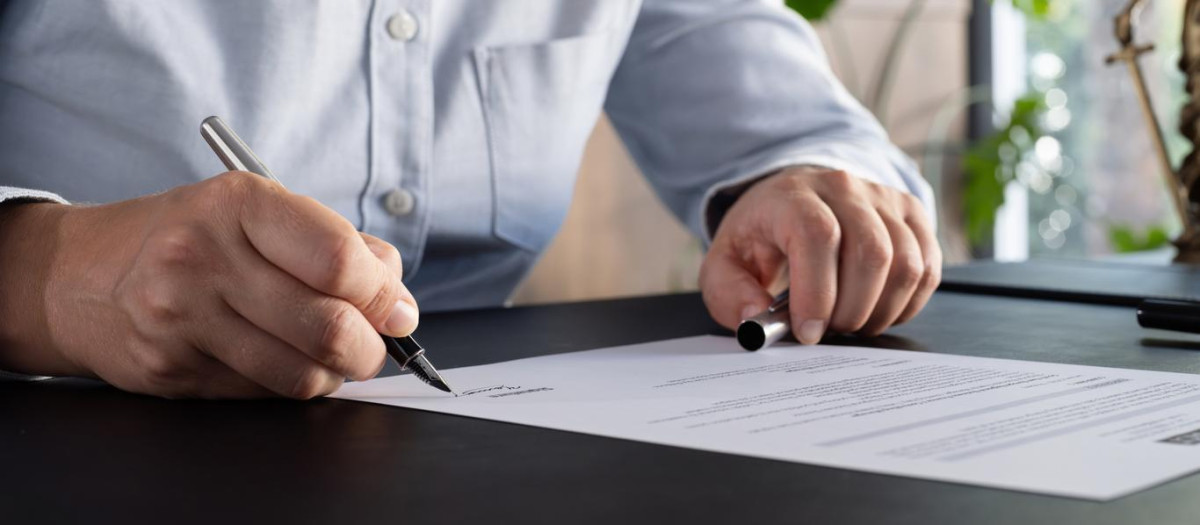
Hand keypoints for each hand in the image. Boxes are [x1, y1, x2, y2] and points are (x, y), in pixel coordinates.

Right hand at [0, 172, 417, 398]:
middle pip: (328, 327)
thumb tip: (398, 300)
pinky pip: (265, 393)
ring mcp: (181, 318)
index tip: (398, 309)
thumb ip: (337, 244)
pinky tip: (284, 360)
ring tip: (334, 356)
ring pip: (302, 374)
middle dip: (372, 347)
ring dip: (336, 373)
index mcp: (237, 203)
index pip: (339, 260)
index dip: (384, 294)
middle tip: (376, 344)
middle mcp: (202, 258)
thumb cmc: (189, 236)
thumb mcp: (256, 210)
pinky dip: (293, 383)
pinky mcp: (171, 369)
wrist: (78, 275)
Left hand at [699, 166, 940, 343]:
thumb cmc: (762, 235)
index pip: (818, 237)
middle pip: (871, 253)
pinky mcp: (912, 214)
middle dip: (851, 309)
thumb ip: (729, 294)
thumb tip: (754, 320)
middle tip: (829, 330)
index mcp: (792, 195)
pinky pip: (928, 267)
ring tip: (850, 321)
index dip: (817, 293)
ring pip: (906, 263)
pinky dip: (907, 303)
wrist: (794, 199)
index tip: (808, 331)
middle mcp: (843, 188)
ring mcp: (884, 198)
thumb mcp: (726, 263)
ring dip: (881, 310)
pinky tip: (877, 309)